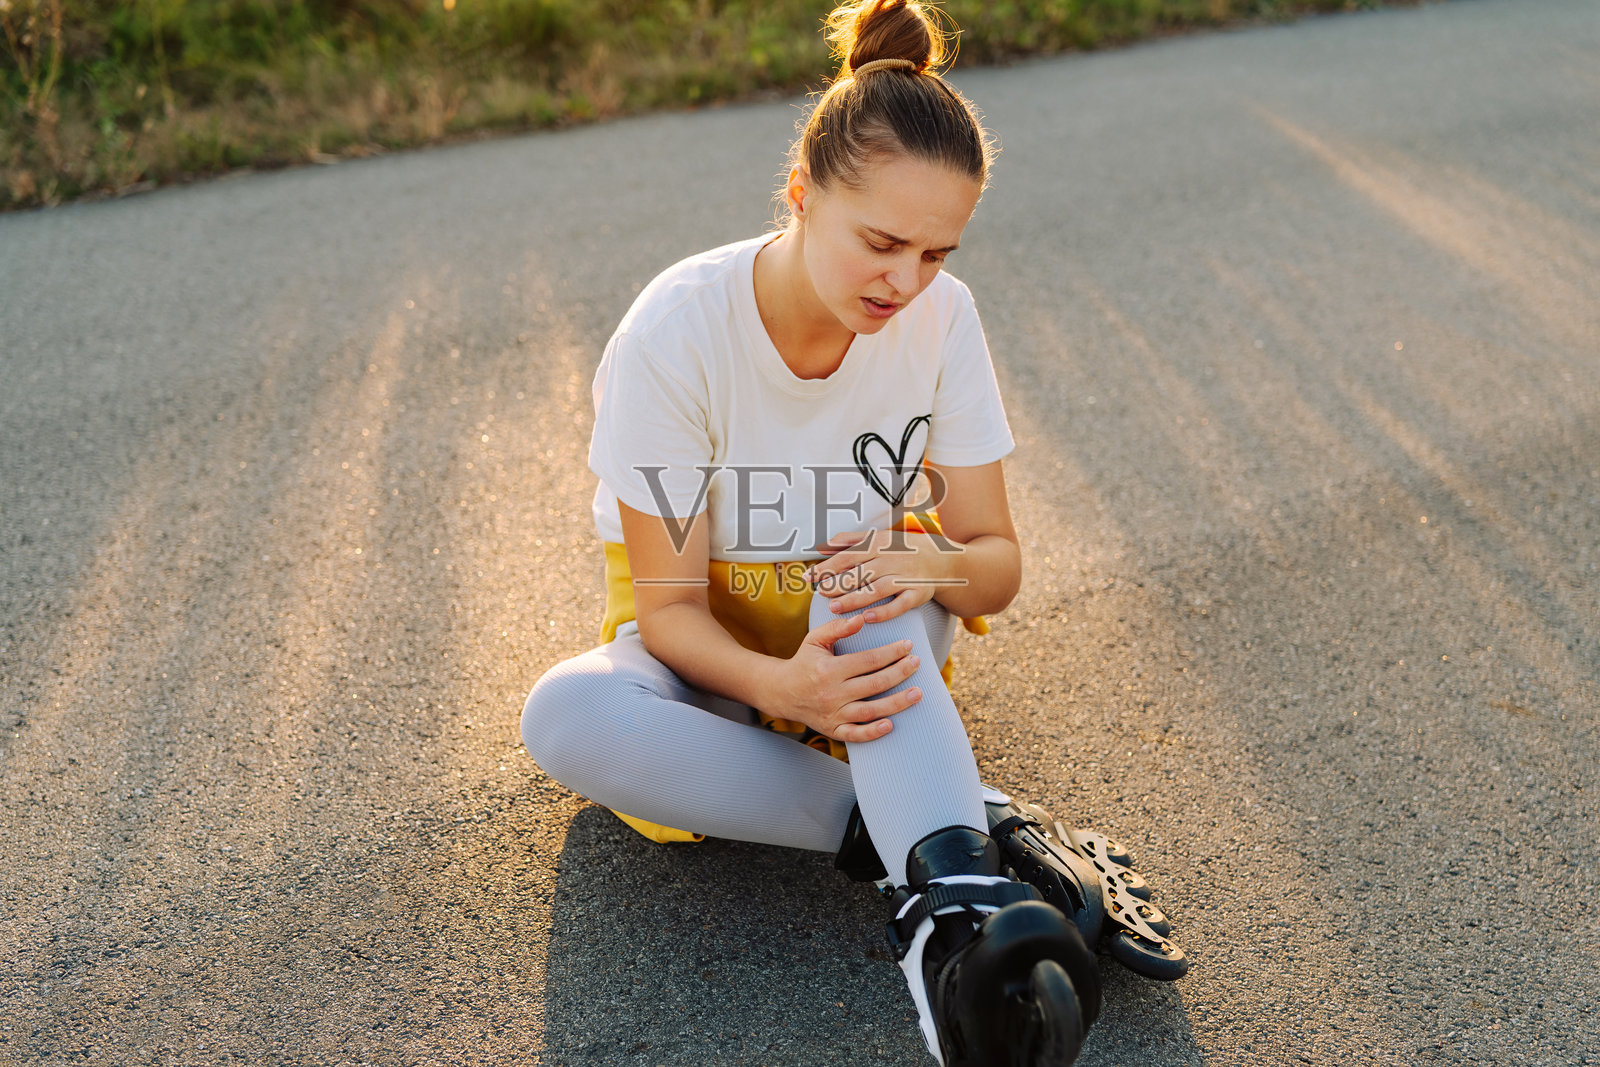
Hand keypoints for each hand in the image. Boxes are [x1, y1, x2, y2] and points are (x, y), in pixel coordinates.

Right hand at [761, 613, 922, 742]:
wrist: (781, 692)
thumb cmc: (804, 662)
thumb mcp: (815, 639)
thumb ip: (837, 627)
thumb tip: (861, 619)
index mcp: (829, 670)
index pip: (868, 660)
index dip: (891, 652)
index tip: (907, 646)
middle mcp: (832, 693)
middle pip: (875, 684)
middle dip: (900, 672)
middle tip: (917, 663)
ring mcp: (833, 714)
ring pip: (871, 710)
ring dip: (897, 703)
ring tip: (917, 693)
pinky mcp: (833, 730)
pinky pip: (856, 734)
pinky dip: (873, 732)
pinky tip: (890, 724)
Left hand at [804, 529, 958, 622]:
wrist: (945, 561)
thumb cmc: (905, 549)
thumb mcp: (880, 538)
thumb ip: (851, 541)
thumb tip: (823, 545)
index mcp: (879, 545)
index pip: (848, 556)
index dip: (827, 567)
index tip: (808, 577)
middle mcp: (892, 560)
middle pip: (860, 573)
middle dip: (838, 584)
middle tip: (820, 594)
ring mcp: (906, 578)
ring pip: (877, 589)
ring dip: (855, 599)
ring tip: (834, 608)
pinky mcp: (918, 594)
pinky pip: (900, 605)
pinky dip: (884, 612)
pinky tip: (867, 619)